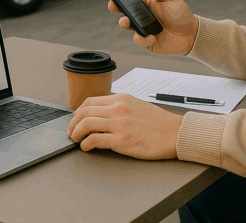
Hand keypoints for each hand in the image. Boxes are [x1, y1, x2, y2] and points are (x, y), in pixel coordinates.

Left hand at [66, 93, 183, 159]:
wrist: (174, 133)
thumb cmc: (159, 122)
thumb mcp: (137, 105)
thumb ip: (119, 107)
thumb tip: (102, 114)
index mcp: (121, 99)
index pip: (91, 101)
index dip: (78, 111)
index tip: (75, 119)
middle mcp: (118, 109)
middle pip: (84, 112)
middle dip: (73, 122)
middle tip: (71, 131)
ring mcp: (119, 124)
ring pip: (86, 124)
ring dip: (76, 133)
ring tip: (75, 139)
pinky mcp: (121, 140)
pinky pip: (94, 139)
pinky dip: (85, 144)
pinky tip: (86, 147)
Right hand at [108, 0, 198, 55]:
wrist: (191, 34)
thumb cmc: (181, 14)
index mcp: (146, 5)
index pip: (130, 1)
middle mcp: (143, 17)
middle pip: (124, 12)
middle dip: (116, 10)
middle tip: (115, 8)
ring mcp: (144, 30)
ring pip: (128, 27)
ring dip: (125, 24)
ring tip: (127, 22)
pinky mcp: (147, 42)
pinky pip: (139, 40)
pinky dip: (143, 38)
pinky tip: (152, 36)